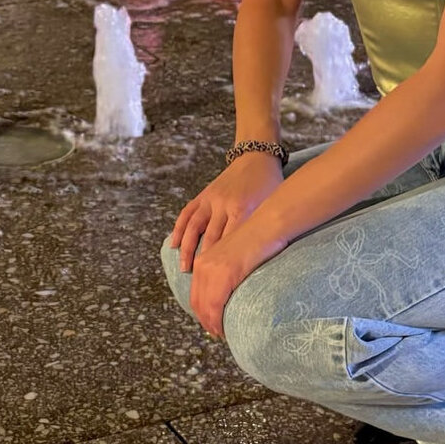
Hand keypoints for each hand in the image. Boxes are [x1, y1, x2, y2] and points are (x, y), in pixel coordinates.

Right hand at [169, 152, 283, 273]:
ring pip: (194, 229)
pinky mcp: (203, 195)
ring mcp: (211, 200)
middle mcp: (224, 206)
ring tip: (185, 271)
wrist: (257, 158)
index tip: (220, 285)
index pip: (230, 247)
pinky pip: (187, 214)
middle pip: (210, 242)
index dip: (224, 270)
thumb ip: (263, 232)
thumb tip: (258, 263)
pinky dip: (178, 230)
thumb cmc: (269, 187)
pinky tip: (173, 246)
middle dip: (206, 268)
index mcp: (244, 211)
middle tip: (202, 284)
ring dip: (187, 251)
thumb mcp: (271, 207)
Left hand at [189, 215, 287, 339]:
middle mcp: (203, 266)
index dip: (202, 312)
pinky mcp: (224, 275)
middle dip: (205, 321)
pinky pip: (216, 305)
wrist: (267, 226)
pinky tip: (225, 328)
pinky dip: (217, 321)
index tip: (211, 323)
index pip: (196, 294)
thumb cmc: (258, 240)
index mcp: (204, 261)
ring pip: (205, 307)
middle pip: (197, 303)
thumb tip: (231, 289)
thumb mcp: (235, 256)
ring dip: (211, 324)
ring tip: (222, 333)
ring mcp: (212, 270)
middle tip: (218, 333)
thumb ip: (228, 270)